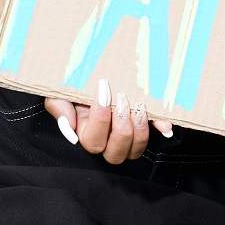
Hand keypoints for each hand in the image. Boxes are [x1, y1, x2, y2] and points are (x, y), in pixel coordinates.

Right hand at [44, 79, 173, 164]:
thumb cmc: (75, 85)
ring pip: (135, 150)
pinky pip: (155, 135)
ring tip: (137, 105)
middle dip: (121, 128)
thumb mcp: (61, 93)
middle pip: (115, 154)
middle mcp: (107, 142)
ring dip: (139, 129)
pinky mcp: (144, 126)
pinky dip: (161, 128)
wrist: (93, 70)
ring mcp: (127, 137)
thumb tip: (70, 130)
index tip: (102, 94)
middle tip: (122, 101)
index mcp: (86, 135)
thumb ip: (59, 110)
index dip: (100, 120)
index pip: (93, 142)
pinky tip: (165, 124)